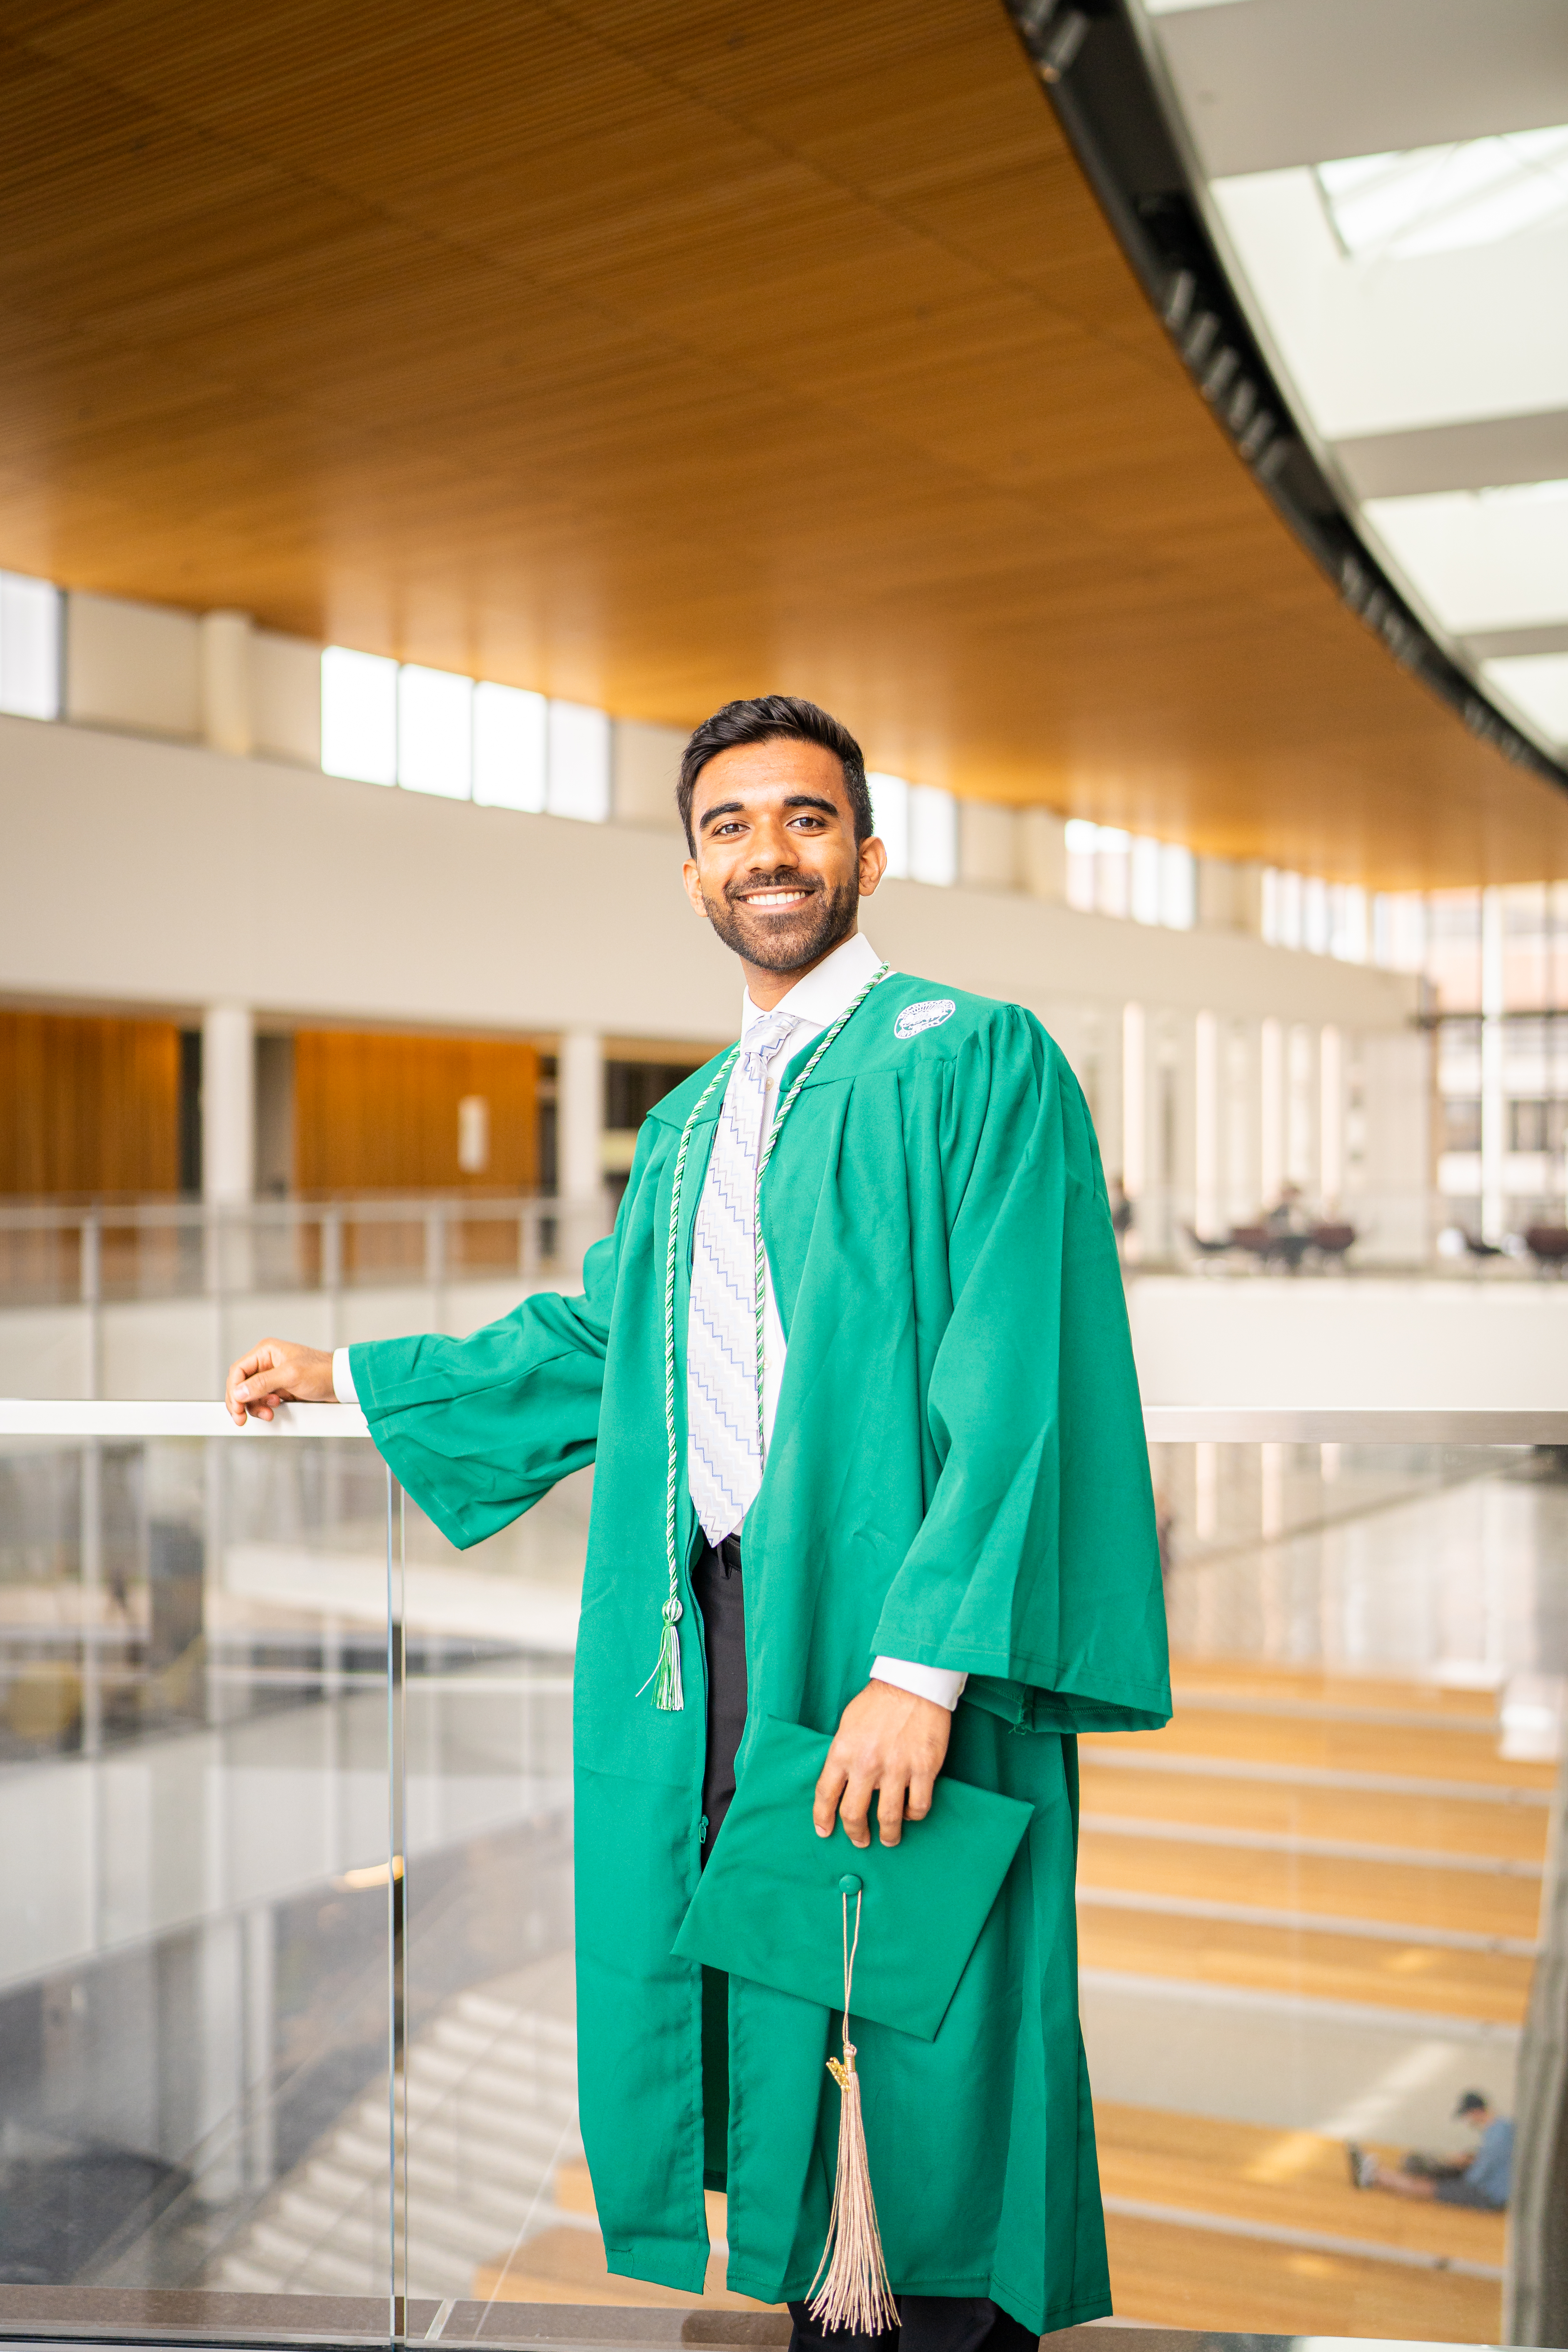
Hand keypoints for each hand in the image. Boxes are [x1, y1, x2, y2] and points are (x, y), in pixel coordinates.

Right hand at [225, 1339, 336, 1425]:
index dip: (234, 1390)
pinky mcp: (279, 1389)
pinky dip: (265, 1408)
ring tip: (268, 1412)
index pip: (238, 1371)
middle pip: (241, 1385)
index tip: (236, 1407)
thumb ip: (263, 1383)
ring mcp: (272, 1376)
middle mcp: (267, 1362)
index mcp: (267, 1352)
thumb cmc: (322, 1371)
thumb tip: (239, 1392)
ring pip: (251, 1395)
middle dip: (242, 1402)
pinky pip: (263, 1400)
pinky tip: (274, 1409)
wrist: (340, 1383)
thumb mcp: (291, 1375)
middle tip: (242, 1418)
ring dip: (256, 1406)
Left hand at [813, 1679, 950, 1848]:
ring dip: (888, 1834)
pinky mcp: (924, 1768)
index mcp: (843, 1752)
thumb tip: (841, 1781)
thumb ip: (843, 1754)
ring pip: (888, 1818)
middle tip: (860, 1840)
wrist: (913, 1683)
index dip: (823, 1817)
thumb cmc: (878, 1702)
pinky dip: (914, 1815)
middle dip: (855, 1833)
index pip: (826, 1794)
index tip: (825, 1831)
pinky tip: (912, 1812)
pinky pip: (919, 1806)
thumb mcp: (848, 1725)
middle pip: (854, 1814)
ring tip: (889, 1838)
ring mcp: (896, 1768)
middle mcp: (867, 1764)